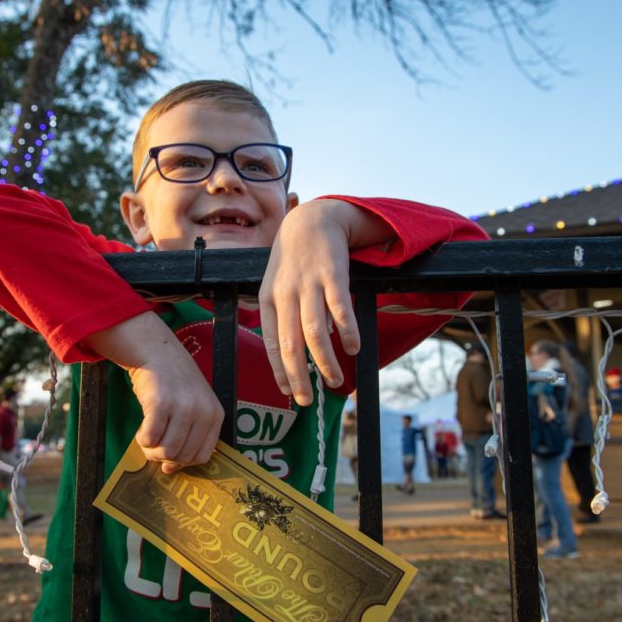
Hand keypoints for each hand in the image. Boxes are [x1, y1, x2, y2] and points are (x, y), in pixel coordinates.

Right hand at [86, 311, 223, 473]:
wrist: (157, 352)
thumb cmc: (174, 382)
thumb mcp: (194, 405)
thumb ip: (188, 435)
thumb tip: (169, 469)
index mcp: (216, 414)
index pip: (202, 456)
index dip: (182, 462)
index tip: (169, 459)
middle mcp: (203, 411)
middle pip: (182, 456)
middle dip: (163, 456)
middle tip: (153, 443)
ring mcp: (183, 407)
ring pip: (166, 451)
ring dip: (151, 449)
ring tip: (147, 435)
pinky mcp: (160, 404)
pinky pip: (149, 439)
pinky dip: (141, 439)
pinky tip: (141, 428)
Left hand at [260, 200, 390, 404]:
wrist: (311, 221)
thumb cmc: (293, 261)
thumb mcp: (276, 285)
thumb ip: (282, 317)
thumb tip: (294, 356)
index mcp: (268, 299)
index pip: (271, 343)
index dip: (279, 371)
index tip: (288, 393)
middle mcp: (286, 294)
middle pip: (291, 345)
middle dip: (299, 377)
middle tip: (307, 400)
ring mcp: (309, 284)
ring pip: (315, 333)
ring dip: (325, 362)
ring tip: (335, 380)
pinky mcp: (333, 275)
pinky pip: (340, 310)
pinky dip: (347, 332)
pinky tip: (353, 349)